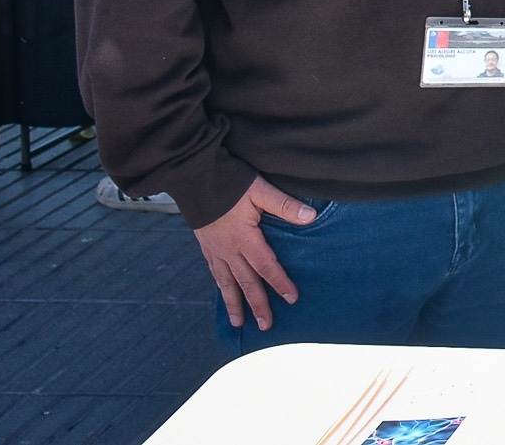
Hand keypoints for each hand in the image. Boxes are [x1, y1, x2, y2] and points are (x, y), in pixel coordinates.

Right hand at [193, 177, 313, 330]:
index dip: (280, 283)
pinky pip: (215, 273)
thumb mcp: (260, 190)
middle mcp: (228, 250)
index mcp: (245, 239)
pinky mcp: (206, 246)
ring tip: (239, 323)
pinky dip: (221, 287)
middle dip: (257, 304)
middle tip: (266, 326)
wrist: (194, 178)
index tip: (292, 299)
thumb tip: (310, 216)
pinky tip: (224, 293)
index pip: (266, 266)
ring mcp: (215, 250)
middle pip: (246, 282)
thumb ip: (284, 205)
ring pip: (227, 283)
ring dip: (234, 303)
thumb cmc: (229, 183)